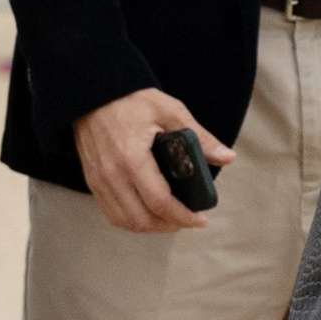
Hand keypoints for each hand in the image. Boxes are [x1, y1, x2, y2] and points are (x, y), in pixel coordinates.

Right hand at [72, 88, 237, 234]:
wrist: (92, 92)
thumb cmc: (132, 100)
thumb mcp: (171, 111)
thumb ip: (200, 137)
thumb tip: (228, 157)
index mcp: (132, 159)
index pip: (160, 202)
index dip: (183, 217)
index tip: (201, 220)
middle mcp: (111, 174)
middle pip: (141, 218)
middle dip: (169, 226)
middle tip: (189, 221)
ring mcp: (98, 179)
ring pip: (124, 220)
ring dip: (150, 226)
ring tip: (171, 220)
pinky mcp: (92, 180)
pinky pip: (110, 212)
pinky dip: (131, 220)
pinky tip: (148, 213)